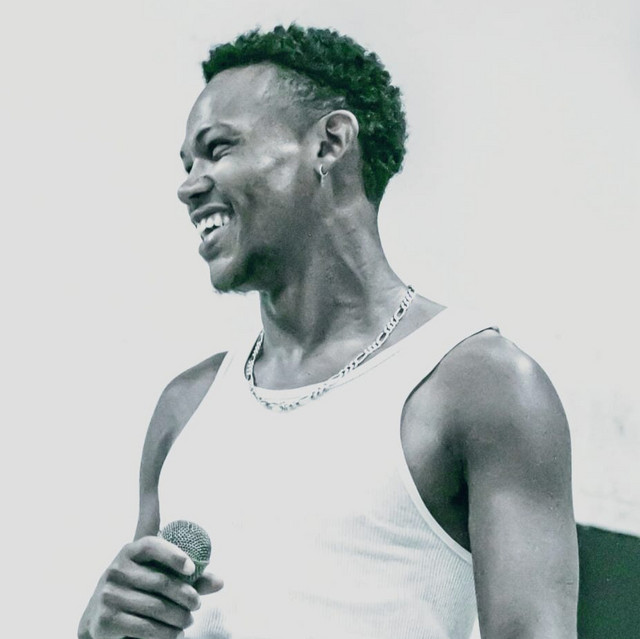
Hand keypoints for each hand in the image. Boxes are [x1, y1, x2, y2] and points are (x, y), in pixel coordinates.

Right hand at [86, 536, 222, 638]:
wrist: (99, 618)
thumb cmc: (138, 590)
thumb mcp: (157, 577)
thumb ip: (188, 577)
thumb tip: (220, 582)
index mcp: (129, 551)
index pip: (151, 545)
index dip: (173, 555)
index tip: (193, 568)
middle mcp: (115, 570)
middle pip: (161, 581)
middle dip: (186, 595)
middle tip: (197, 605)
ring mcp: (108, 595)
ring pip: (156, 607)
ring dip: (179, 617)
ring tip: (188, 621)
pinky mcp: (106, 620)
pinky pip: (145, 628)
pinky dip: (166, 634)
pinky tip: (175, 635)